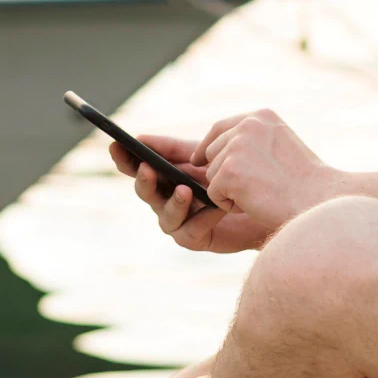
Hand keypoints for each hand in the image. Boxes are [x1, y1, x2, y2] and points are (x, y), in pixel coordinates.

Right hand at [110, 137, 273, 252]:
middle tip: (148, 168)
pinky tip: (217, 207)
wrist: (262, 200)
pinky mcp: (196, 238)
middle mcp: (165, 200)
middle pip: (146, 192)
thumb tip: (140, 138)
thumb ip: (173, 148)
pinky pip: (191, 230)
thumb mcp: (203, 156)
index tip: (116, 145)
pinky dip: (203, 217)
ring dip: (174, 202)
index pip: (136, 168)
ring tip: (185, 190)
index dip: (124, 159)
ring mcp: (178, 221)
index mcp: (163, 177)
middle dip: (145, 180)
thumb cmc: (230, 175)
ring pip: (165, 216)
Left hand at [195, 109, 344, 232]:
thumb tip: (219, 149)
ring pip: (212, 174)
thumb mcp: (280, 146)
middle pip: (212, 153)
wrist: (319, 202)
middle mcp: (248, 125)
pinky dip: (229, 205)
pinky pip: (213, 193)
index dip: (208, 145)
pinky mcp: (230, 171)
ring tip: (261, 193)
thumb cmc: (303, 183)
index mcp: (262, 116)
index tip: (197, 160)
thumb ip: (254, 141)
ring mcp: (238, 147)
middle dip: (226, 175)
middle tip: (258, 187)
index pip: (221, 127)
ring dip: (230, 191)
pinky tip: (254, 202)